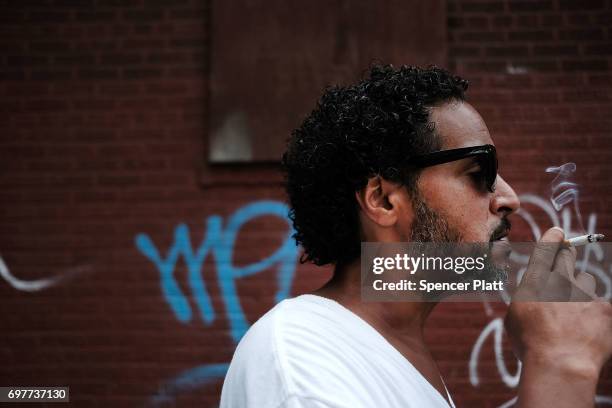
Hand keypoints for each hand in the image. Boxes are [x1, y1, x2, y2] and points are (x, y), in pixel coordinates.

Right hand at [505, 227, 611, 375]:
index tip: (558, 233)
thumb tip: (532, 298)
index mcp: (535, 281)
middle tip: (565, 264)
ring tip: (574, 316)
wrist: (561, 364)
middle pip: (568, 256)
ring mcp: (585, 293)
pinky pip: (600, 306)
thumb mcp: (514, 319)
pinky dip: (595, 316)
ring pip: (586, 283)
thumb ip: (526, 300)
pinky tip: (587, 332)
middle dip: (566, 256)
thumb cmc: (531, 345)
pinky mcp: (604, 309)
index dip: (552, 237)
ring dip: (581, 292)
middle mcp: (560, 281)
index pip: (545, 248)